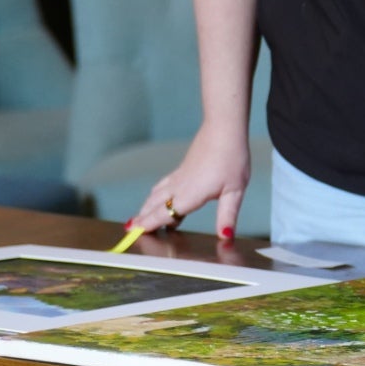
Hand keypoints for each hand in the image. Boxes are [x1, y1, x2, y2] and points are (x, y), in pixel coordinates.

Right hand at [135, 126, 251, 244]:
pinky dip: (155, 196)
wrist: (224, 129)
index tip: (133, 233)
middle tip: (129, 230)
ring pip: (156, 195)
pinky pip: (162, 186)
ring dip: (146, 207)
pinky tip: (157, 197)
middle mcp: (179, 187)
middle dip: (142, 218)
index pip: (164, 214)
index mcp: (190, 195)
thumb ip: (227, 215)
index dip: (148, 224)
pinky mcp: (182, 169)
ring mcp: (178, 177)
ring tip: (140, 219)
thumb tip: (225, 236)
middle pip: (154, 205)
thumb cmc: (231, 158)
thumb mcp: (235, 191)